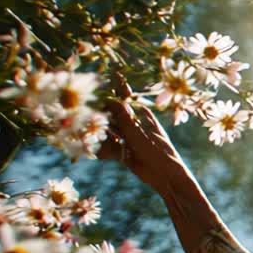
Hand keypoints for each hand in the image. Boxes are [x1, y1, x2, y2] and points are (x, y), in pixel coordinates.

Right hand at [98, 80, 190, 195]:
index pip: (126, 98)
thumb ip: (124, 119)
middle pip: (113, 114)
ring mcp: (128, 137)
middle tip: (86, 110)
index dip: (116, 87)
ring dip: (101, 132)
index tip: (106, 75)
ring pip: (109, 130)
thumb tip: (111, 99)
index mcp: (142, 115)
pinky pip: (110, 146)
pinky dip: (104, 148)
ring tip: (87, 131)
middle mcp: (134, 124)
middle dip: (101, 113)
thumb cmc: (158, 152)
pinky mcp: (124, 151)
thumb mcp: (139, 134)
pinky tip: (98, 151)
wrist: (166, 177)